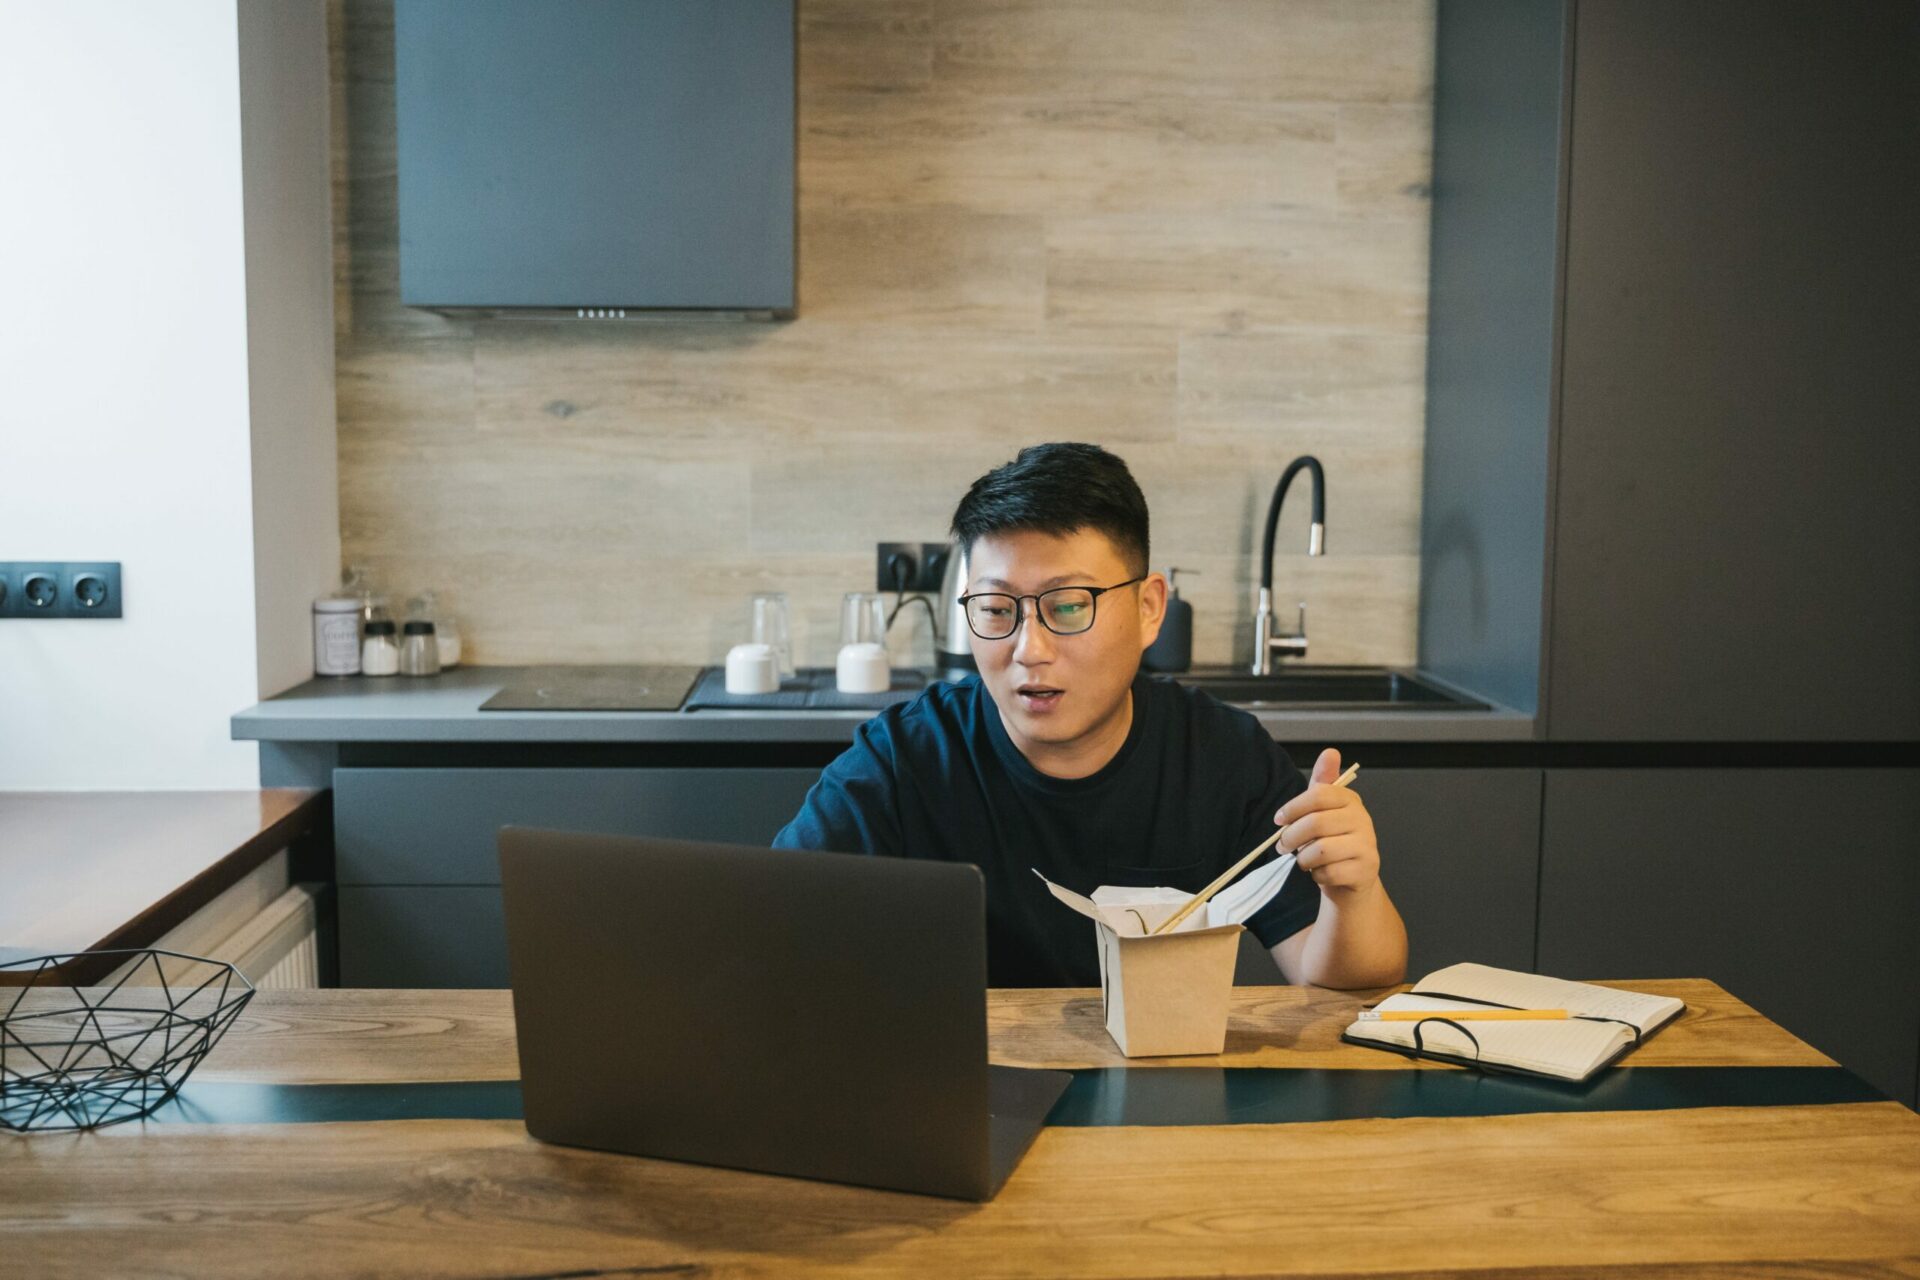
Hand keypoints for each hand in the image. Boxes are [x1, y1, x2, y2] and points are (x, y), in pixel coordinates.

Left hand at [1273, 747, 1381, 896]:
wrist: (1352, 879)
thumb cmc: (1333, 841)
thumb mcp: (1325, 810)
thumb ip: (1322, 783)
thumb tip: (1331, 753)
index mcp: (1350, 800)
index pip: (1318, 795)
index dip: (1293, 807)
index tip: (1279, 820)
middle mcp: (1362, 820)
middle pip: (1316, 823)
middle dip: (1291, 837)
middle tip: (1282, 846)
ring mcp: (1367, 845)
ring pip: (1321, 850)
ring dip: (1303, 858)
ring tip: (1302, 860)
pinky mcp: (1365, 870)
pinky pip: (1330, 872)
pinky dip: (1317, 875)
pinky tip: (1319, 872)